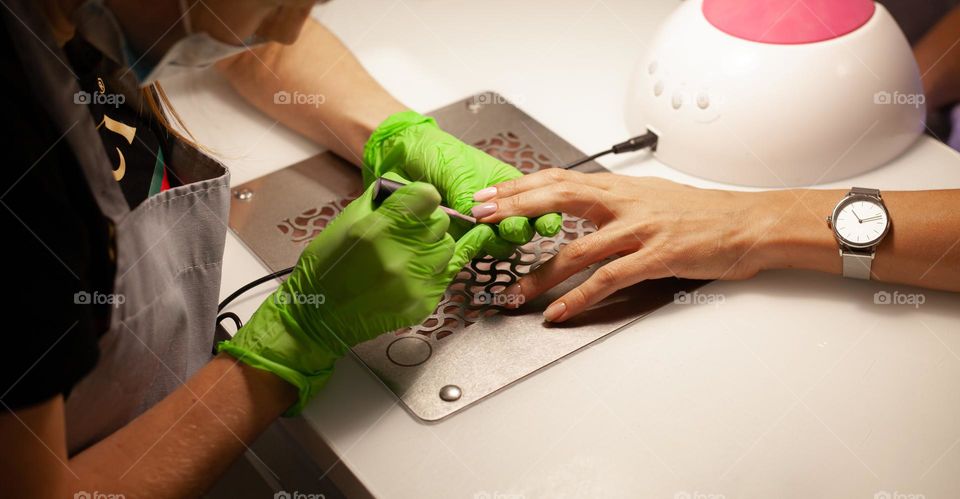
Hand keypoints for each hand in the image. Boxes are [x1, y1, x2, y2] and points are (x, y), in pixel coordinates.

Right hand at [220, 181, 493, 413]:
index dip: (421, 199)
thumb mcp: (345, 224)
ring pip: (446, 252)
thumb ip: (380, 205)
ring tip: (406, 255)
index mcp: (376, 230)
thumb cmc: (323, 272)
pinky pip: (440, 279)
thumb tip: (409, 190)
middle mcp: (398, 256)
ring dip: (433, 249)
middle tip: (408, 231)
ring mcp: (411, 284)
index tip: (417, 203)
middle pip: (441, 224)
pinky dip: (430, 274)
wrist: (314, 320)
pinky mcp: (419, 305)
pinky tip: (405, 275)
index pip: (426, 198)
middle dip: (428, 224)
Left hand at [362, 110, 561, 256]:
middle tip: (511, 226)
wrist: (399, 157)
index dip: (544, 215)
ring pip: (498, 244)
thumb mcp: (458, 168)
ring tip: (491, 232)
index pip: (534, 204)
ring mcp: (476, 225)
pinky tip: (471, 241)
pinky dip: (473, 249)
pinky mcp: (456, 238)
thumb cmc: (434, 152)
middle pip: (520, 228)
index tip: (546, 222)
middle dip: (520, 229)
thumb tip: (476, 217)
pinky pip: (471, 250)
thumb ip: (469, 193)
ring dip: (498, 241)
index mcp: (506, 185)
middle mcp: (496, 208)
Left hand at [475, 169, 769, 321]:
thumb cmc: (700, 213)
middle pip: (557, 198)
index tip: (489, 193)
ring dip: (540, 273)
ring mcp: (638, 230)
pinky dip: (579, 297)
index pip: (558, 179)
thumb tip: (576, 205)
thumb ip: (611, 202)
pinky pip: (608, 279)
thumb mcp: (649, 196)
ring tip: (515, 291)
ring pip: (576, 249)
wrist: (747, 223)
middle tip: (481, 217)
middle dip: (514, 208)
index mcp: (618, 188)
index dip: (519, 186)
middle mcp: (623, 203)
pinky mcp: (655, 258)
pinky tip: (559, 311)